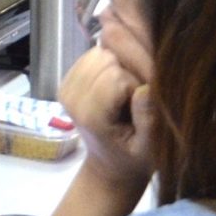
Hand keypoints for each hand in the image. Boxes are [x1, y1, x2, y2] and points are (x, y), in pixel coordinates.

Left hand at [58, 45, 155, 192]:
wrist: (110, 162)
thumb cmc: (134, 157)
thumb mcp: (149, 147)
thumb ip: (147, 119)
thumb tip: (146, 88)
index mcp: (90, 115)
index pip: (116, 76)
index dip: (135, 85)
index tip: (140, 105)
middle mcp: (72, 97)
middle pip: (105, 59)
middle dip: (126, 73)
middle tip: (132, 99)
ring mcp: (66, 86)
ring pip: (99, 53)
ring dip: (117, 67)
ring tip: (123, 93)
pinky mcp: (67, 79)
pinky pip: (93, 55)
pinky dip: (107, 66)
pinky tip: (112, 87)